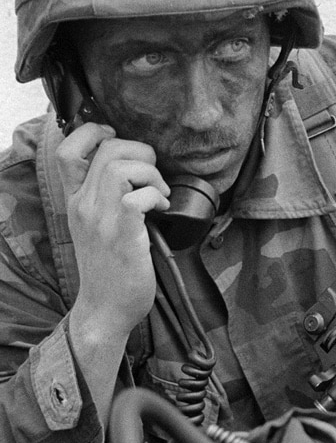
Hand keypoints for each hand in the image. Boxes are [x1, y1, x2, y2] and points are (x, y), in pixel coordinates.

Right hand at [57, 122, 170, 343]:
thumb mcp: (96, 227)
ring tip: (158, 194)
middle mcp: (83, 205)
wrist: (105, 310)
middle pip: (106, 148)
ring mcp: (100, 219)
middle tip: (153, 176)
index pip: (68, 151)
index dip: (94, 133)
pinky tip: (160, 210)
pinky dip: (155, 196)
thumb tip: (136, 170)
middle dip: (140, 151)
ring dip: (150, 173)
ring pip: (120, 165)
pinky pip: (136, 196)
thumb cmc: (109, 268)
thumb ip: (105, 198)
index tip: (120, 143)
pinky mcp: (121, 234)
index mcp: (75, 201)